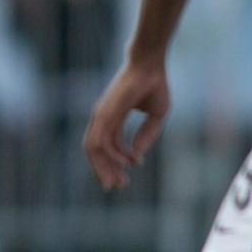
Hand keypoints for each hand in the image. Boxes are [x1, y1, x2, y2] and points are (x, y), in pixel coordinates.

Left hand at [83, 60, 169, 191]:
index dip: (119, 161)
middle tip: (118, 187)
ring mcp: (101, 115)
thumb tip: (138, 156)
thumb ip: (148, 136)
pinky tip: (129, 162)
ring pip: (95, 149)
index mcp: (112, 117)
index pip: (108, 145)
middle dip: (106, 170)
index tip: (133, 170)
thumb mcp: (157, 116)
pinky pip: (101, 141)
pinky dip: (113, 155)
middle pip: (97, 151)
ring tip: (118, 182)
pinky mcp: (104, 113)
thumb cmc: (154, 85)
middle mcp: (103, 118)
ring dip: (104, 168)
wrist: (150, 65)